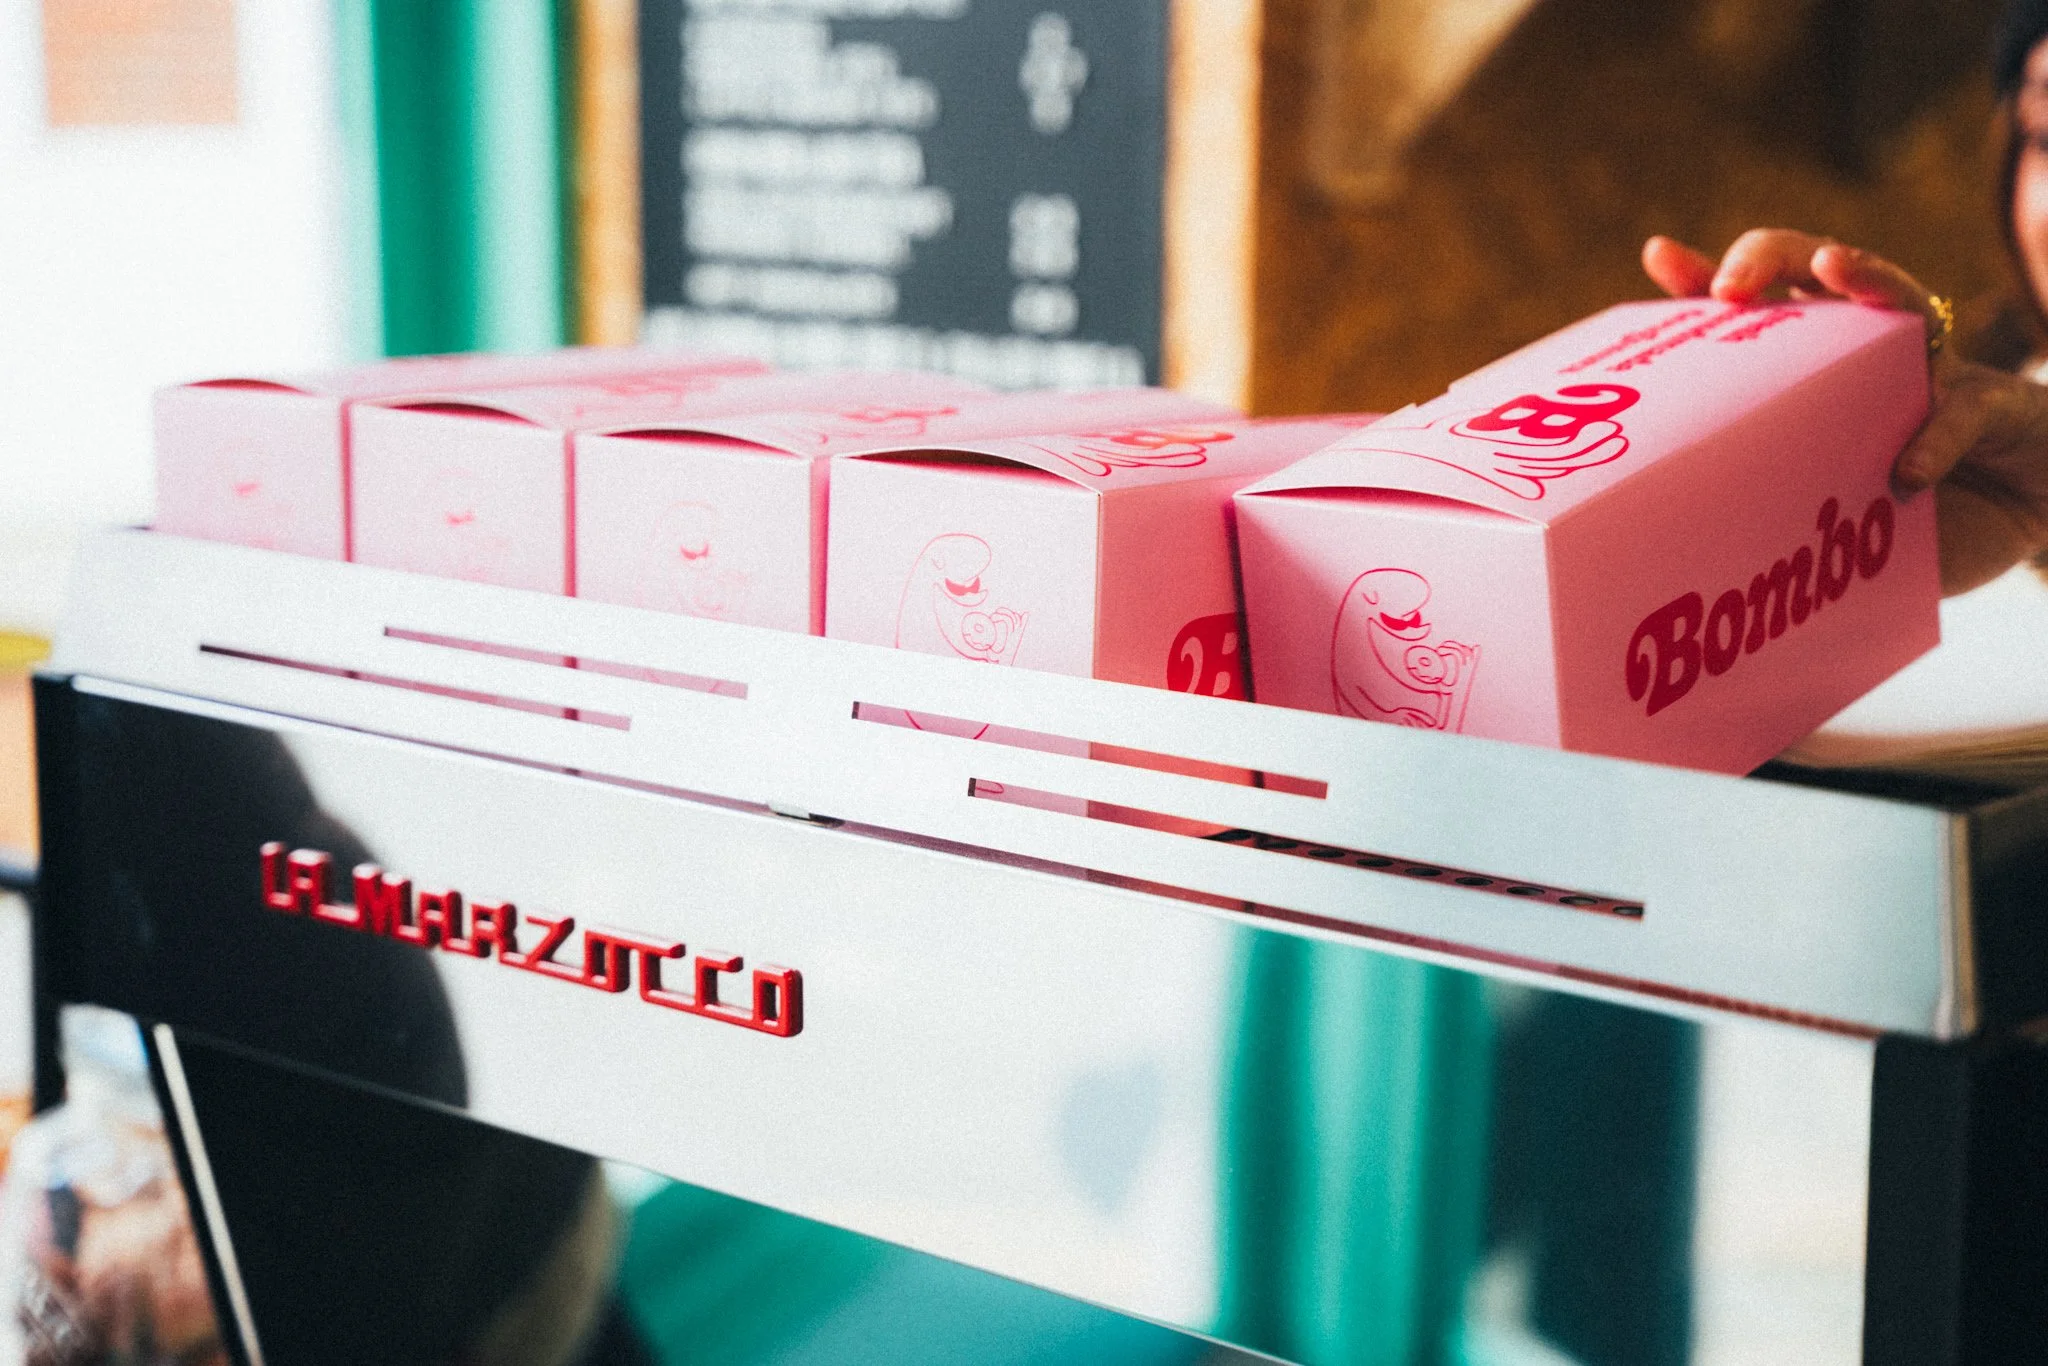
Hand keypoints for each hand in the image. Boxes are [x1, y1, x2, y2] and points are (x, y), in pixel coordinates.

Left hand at [1644, 230, 2047, 593]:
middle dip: (1772, 255)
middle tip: (1732, 283)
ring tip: (1830, 265)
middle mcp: (1868, 347)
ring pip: (1896, 296)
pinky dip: (1935, 438)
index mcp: (1814, 366)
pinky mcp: (1989, 401)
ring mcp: (1930, 365)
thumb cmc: (1905, 505)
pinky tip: (1906, 473)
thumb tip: (1680, 547)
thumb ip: (1770, 507)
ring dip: (1864, 273)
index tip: (1662, 256)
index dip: (1707, 278)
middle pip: (1815, 268)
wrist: (2021, 510)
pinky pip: (1961, 409)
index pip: (1755, 308)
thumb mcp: (1826, 506)